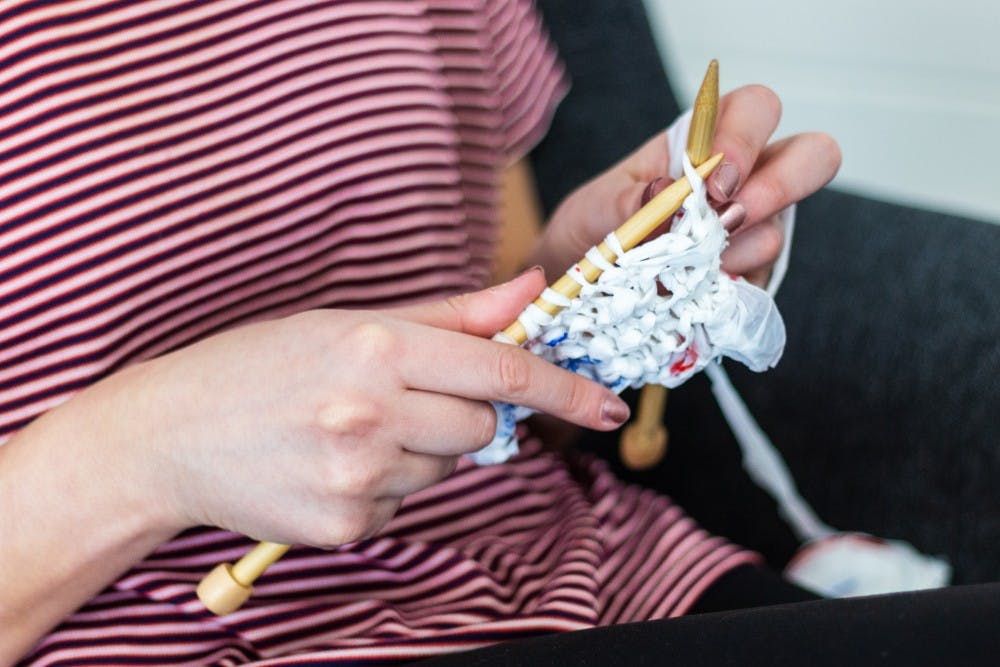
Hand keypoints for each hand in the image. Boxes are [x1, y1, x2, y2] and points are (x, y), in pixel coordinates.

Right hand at [110, 269, 628, 546]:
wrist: (168, 435)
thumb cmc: (259, 366)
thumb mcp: (349, 322)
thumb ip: (450, 314)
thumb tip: (528, 291)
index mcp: (374, 349)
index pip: (499, 373)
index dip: (562, 388)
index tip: (607, 402)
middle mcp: (370, 415)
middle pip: (483, 428)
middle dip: (467, 415)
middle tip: (406, 399)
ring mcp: (357, 477)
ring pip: (447, 468)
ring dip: (422, 449)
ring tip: (352, 429)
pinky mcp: (344, 525)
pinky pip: (404, 505)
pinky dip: (386, 486)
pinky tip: (333, 464)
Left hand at [530, 85, 841, 283]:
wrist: (582, 283)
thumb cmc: (595, 228)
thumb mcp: (594, 209)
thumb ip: (627, 201)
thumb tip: (664, 191)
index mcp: (706, 140)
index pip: (756, 109)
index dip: (746, 137)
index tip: (712, 180)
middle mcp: (746, 178)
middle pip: (813, 155)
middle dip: (781, 185)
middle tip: (727, 216)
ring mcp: (754, 229)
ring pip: (777, 231)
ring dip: (728, 251)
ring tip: (678, 264)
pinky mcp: (748, 277)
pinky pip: (754, 283)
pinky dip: (719, 289)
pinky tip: (685, 290)